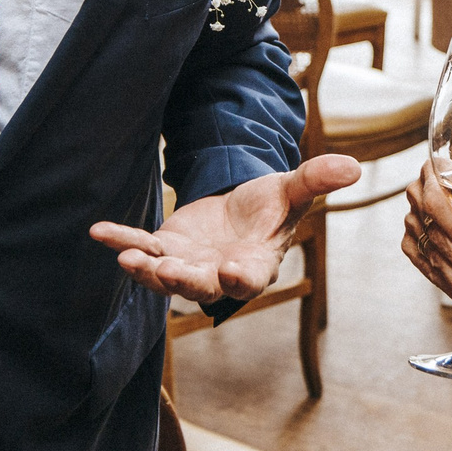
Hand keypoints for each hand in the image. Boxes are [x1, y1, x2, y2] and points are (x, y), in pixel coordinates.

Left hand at [90, 154, 361, 303]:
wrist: (240, 210)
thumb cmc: (270, 207)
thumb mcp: (292, 189)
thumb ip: (316, 180)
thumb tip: (353, 165)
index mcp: (256, 264)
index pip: (250, 277)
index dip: (241, 278)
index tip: (232, 273)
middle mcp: (219, 273)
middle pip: (202, 285)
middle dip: (184, 281)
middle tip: (166, 272)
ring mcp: (189, 264)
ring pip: (166, 275)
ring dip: (147, 270)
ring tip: (128, 259)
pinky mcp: (165, 249)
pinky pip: (140, 247)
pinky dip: (120, 240)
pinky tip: (98, 232)